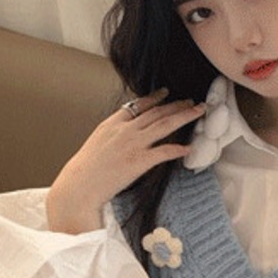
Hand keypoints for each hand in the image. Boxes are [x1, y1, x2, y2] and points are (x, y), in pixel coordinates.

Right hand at [46, 90, 204, 234]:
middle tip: (191, 100)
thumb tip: (123, 134)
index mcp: (112, 123)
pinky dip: (178, 149)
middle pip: (156, 112)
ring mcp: (133, 144)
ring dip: (185, 116)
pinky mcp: (140, 161)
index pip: (138, 105)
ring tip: (198, 112)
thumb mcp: (97, 142)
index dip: (155, 97)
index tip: (166, 92)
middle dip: (176, 105)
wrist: (79, 185)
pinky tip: (188, 148)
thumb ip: (112, 134)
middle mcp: (125, 130)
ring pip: (165, 125)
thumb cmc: (85, 170)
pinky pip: (164, 151)